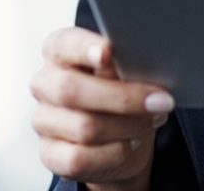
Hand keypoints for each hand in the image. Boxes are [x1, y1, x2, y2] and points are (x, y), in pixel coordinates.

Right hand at [31, 26, 174, 189]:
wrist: (116, 134)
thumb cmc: (119, 87)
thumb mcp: (124, 68)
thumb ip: (122, 61)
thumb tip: (135, 58)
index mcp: (59, 51)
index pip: (64, 44)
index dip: (84, 48)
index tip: (109, 51)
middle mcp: (45, 83)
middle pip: (71, 90)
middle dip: (123, 97)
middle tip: (160, 100)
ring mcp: (43, 120)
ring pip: (84, 127)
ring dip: (128, 125)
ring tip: (154, 119)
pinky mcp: (50, 154)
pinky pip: (80, 158)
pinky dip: (115, 151)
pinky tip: (132, 141)